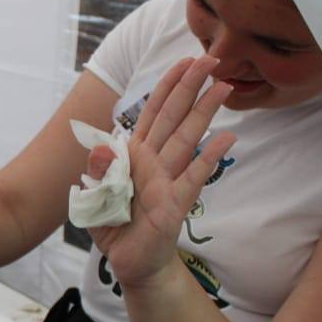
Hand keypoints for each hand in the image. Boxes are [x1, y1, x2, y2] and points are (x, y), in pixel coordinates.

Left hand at [86, 56, 235, 288]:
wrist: (129, 261)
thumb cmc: (114, 226)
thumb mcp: (94, 200)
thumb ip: (97, 172)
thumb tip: (98, 146)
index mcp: (133, 155)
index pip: (152, 113)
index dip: (167, 86)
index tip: (185, 61)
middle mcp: (154, 162)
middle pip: (174, 116)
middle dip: (191, 87)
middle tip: (212, 60)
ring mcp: (167, 180)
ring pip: (187, 138)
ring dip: (205, 112)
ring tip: (225, 87)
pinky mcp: (175, 203)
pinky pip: (194, 176)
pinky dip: (209, 156)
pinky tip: (227, 137)